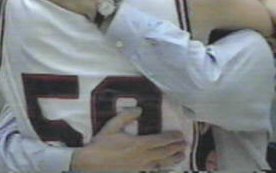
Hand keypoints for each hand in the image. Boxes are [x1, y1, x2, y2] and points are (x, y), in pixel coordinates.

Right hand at [71, 107, 185, 170]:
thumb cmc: (100, 144)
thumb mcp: (112, 126)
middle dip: (176, 147)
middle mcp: (142, 157)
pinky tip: (166, 167)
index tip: (180, 134)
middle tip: (186, 144)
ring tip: (182, 156)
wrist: (89, 165)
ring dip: (173, 159)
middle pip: (164, 152)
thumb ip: (126, 115)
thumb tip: (139, 108)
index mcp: (138, 144)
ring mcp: (139, 167)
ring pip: (161, 163)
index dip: (171, 137)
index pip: (160, 140)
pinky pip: (153, 171)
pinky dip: (162, 168)